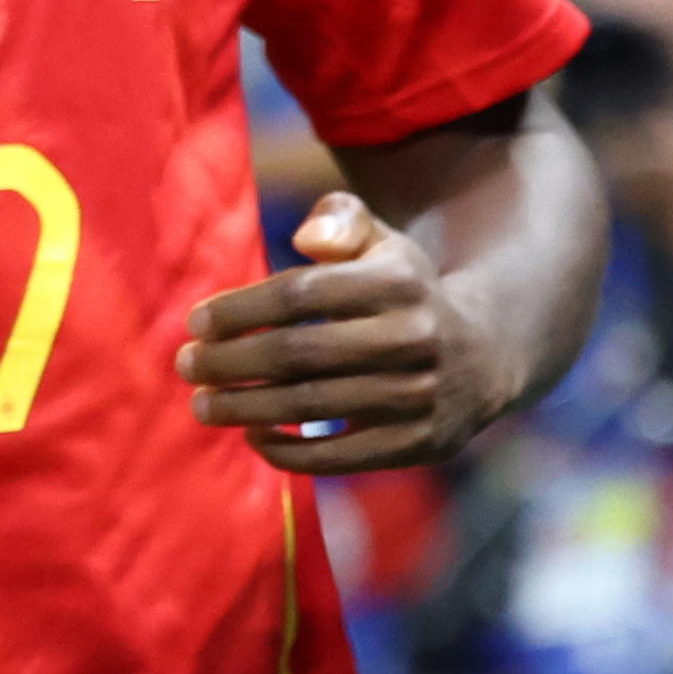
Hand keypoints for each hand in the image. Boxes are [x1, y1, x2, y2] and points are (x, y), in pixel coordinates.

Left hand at [178, 193, 504, 470]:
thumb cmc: (405, 293)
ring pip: (312, 405)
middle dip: (230, 361)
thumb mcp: (384, 243)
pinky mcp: (420, 444)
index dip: (240, 309)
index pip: (301, 293)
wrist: (486, 357)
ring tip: (202, 404)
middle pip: (299, 353)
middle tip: (186, 365)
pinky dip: (288, 451)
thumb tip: (306, 235)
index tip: (194, 322)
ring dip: (245, 407)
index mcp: (399, 282)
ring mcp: (419, 395)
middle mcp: (414, 338)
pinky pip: (340, 455)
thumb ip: (343, 218)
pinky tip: (252, 434)